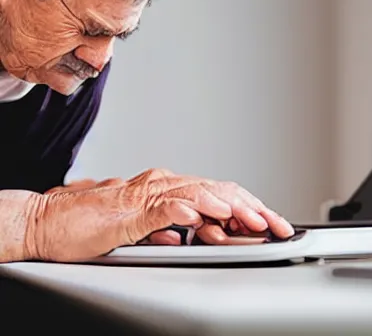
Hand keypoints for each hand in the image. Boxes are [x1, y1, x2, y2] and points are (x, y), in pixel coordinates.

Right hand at [26, 168, 293, 261]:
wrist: (51, 222)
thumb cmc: (94, 225)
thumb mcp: (145, 228)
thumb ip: (172, 225)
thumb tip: (199, 229)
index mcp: (169, 189)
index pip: (219, 194)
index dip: (248, 206)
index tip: (272, 222)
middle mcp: (163, 185)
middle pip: (217, 190)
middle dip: (252, 207)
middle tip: (277, 223)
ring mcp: (146, 196)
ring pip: (196, 194)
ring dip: (227, 207)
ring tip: (252, 218)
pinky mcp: (126, 211)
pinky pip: (158, 209)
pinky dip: (180, 211)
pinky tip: (198, 217)